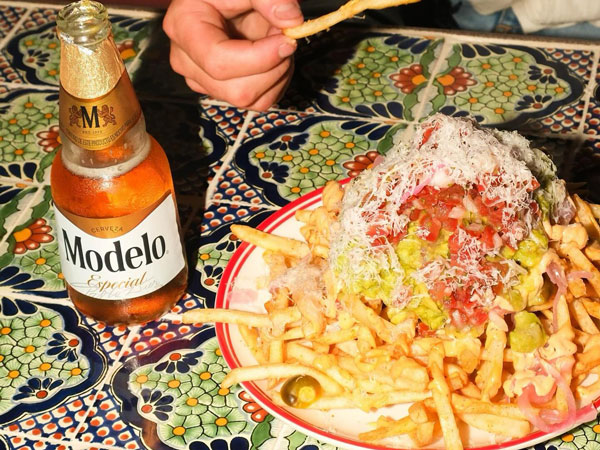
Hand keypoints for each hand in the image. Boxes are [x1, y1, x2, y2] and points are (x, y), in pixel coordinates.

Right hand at [163, 0, 302, 110]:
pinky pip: (256, 102)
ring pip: (250, 100)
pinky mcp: (222, 90)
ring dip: (277, 74)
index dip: (260, 58)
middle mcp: (187, 61)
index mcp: (184, 27)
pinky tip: (274, 58)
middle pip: (237, 90)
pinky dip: (276, 83)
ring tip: (276, 42)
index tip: (286, 41)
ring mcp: (203, 80)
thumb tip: (291, 21)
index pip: (218, 61)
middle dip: (273, 67)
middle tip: (283, 35)